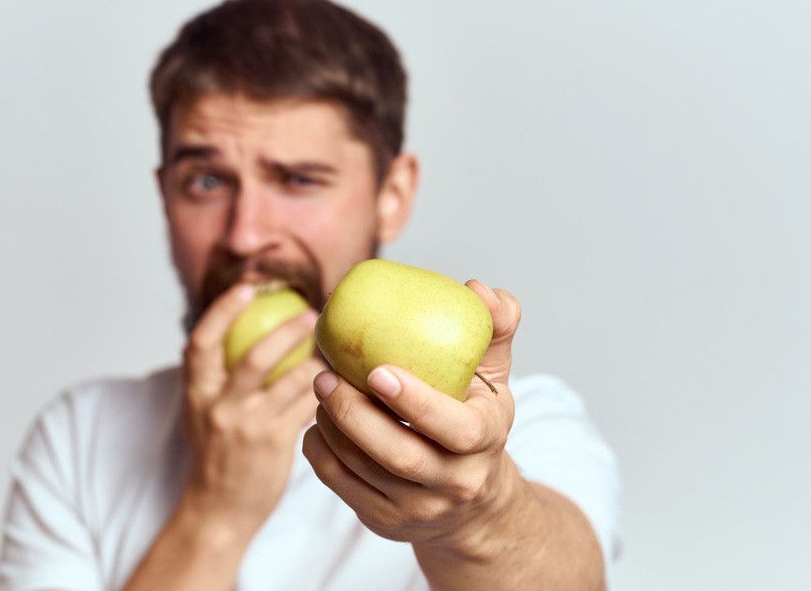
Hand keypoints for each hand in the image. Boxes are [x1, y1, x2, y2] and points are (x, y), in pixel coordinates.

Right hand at [181, 283, 324, 533]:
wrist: (218, 509)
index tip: (248, 288)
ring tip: (333, 349)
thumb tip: (243, 327)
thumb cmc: (217, 452)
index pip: (201, 341)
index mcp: (196, 392)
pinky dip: (324, 391)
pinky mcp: (275, 444)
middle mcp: (218, 407)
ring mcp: (247, 427)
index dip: (222, 310)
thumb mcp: (203, 411)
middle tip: (313, 314)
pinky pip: (307, 407)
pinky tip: (338, 383)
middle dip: (288, 331)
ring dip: (316, 361)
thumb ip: (218, 375)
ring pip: (292, 381)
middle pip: (255, 357)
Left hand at [302, 281, 521, 553]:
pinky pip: (342, 487)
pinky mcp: (385, 521)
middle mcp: (455, 482)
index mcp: (485, 439)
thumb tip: (480, 289)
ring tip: (319, 390)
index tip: (377, 370)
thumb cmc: (475, 420)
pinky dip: (321, 453)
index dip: (415, 402)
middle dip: (354, 414)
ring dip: (332, 428)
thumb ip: (494, 328)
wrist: (472, 503)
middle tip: (325, 376)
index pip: (454, 428)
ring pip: (363, 471)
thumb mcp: (493, 377)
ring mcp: (419, 508)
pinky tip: (316, 424)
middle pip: (397, 454)